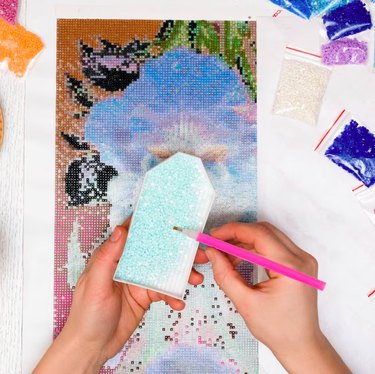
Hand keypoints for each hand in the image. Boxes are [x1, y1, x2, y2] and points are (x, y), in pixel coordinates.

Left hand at [34, 218, 203, 373]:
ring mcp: (138, 281)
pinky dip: (174, 296)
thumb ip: (108, 257)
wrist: (93, 348)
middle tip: (197, 251)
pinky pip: (165, 291)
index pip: (133, 235)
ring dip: (181, 274)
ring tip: (196, 278)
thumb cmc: (86, 315)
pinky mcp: (146, 296)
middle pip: (155, 252)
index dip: (151, 226)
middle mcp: (127, 265)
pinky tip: (179, 303)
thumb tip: (120, 230)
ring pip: (164, 271)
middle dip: (177, 250)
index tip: (171, 219)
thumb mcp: (95, 284)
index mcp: (113, 257)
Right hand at [199, 222, 349, 373]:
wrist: (301, 345)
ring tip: (226, 253)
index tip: (214, 235)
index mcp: (290, 267)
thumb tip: (211, 252)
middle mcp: (301, 258)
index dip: (233, 231)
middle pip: (264, 230)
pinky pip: (275, 245)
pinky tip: (241, 257)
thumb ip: (225, 274)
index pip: (259, 234)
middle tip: (217, 242)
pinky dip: (256, 247)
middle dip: (238, 233)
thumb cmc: (276, 329)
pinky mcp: (300, 263)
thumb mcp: (245, 303)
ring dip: (246, 240)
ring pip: (269, 235)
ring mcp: (303, 259)